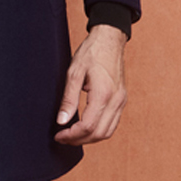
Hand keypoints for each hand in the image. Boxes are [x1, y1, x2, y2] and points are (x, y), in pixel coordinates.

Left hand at [55, 25, 127, 145]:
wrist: (110, 40)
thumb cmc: (91, 53)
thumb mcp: (73, 73)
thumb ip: (68, 99)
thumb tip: (61, 121)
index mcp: (103, 94)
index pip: (88, 126)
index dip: (72, 135)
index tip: (59, 135)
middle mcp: (116, 101)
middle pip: (99, 133)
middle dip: (79, 140)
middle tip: (63, 138)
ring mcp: (121, 101)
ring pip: (108, 132)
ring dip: (90, 138)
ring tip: (72, 135)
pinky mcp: (122, 100)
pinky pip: (112, 123)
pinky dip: (99, 130)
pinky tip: (85, 127)